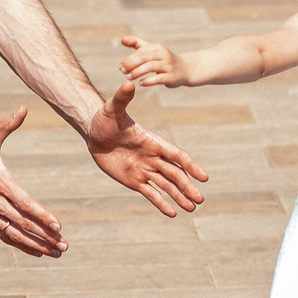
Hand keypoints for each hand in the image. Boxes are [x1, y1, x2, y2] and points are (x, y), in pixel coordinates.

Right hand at [0, 107, 67, 256]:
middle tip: (64, 245)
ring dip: (36, 245)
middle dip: (45, 236)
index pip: (24, 203)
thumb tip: (23, 107)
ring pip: (15, 234)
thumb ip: (8, 124)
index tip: (57, 225)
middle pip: (23, 223)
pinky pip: (5, 237)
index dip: (41, 215)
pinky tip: (37, 251)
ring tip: (56, 252)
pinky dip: (21, 245)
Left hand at [86, 80, 208, 216]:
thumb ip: (122, 99)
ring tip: (192, 208)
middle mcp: (153, 157)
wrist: (94, 132)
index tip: (203, 177)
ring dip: (179, 196)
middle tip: (201, 200)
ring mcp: (145, 169)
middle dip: (188, 186)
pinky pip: (150, 193)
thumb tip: (127, 83)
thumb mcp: (112, 109)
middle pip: (175, 174)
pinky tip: (172, 213)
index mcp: (153, 141)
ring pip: (166, 185)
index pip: (176, 155)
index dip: (190, 166)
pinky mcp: (134, 180)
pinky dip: (161, 203)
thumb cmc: (105, 118)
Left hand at [117, 34, 186, 87]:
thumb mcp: (151, 49)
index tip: (120, 66)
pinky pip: (159, 78)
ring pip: (151, 67)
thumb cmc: (163, 59)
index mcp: (157, 47)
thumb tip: (122, 40)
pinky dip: (149, 80)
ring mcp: (168, 66)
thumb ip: (136, 43)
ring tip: (129, 77)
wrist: (184, 69)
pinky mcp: (171, 77)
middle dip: (132, 64)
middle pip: (145, 57)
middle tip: (122, 71)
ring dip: (138, 72)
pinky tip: (141, 83)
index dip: (129, 59)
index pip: (140, 52)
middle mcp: (163, 54)